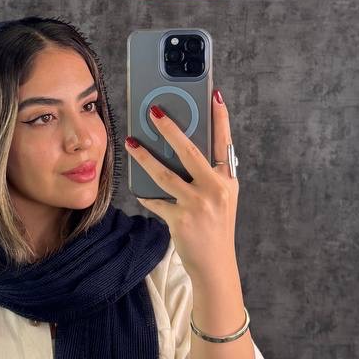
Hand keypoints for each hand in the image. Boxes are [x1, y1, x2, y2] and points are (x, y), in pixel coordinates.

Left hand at [125, 91, 238, 284]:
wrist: (215, 264)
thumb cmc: (216, 226)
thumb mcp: (222, 198)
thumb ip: (209, 175)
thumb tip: (181, 148)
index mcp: (227, 180)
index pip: (224, 142)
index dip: (220, 118)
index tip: (214, 95)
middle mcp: (215, 189)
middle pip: (189, 151)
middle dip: (170, 128)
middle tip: (154, 111)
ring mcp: (198, 204)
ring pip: (164, 173)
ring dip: (145, 156)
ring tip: (131, 142)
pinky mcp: (180, 219)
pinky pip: (156, 200)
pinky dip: (145, 194)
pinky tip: (138, 187)